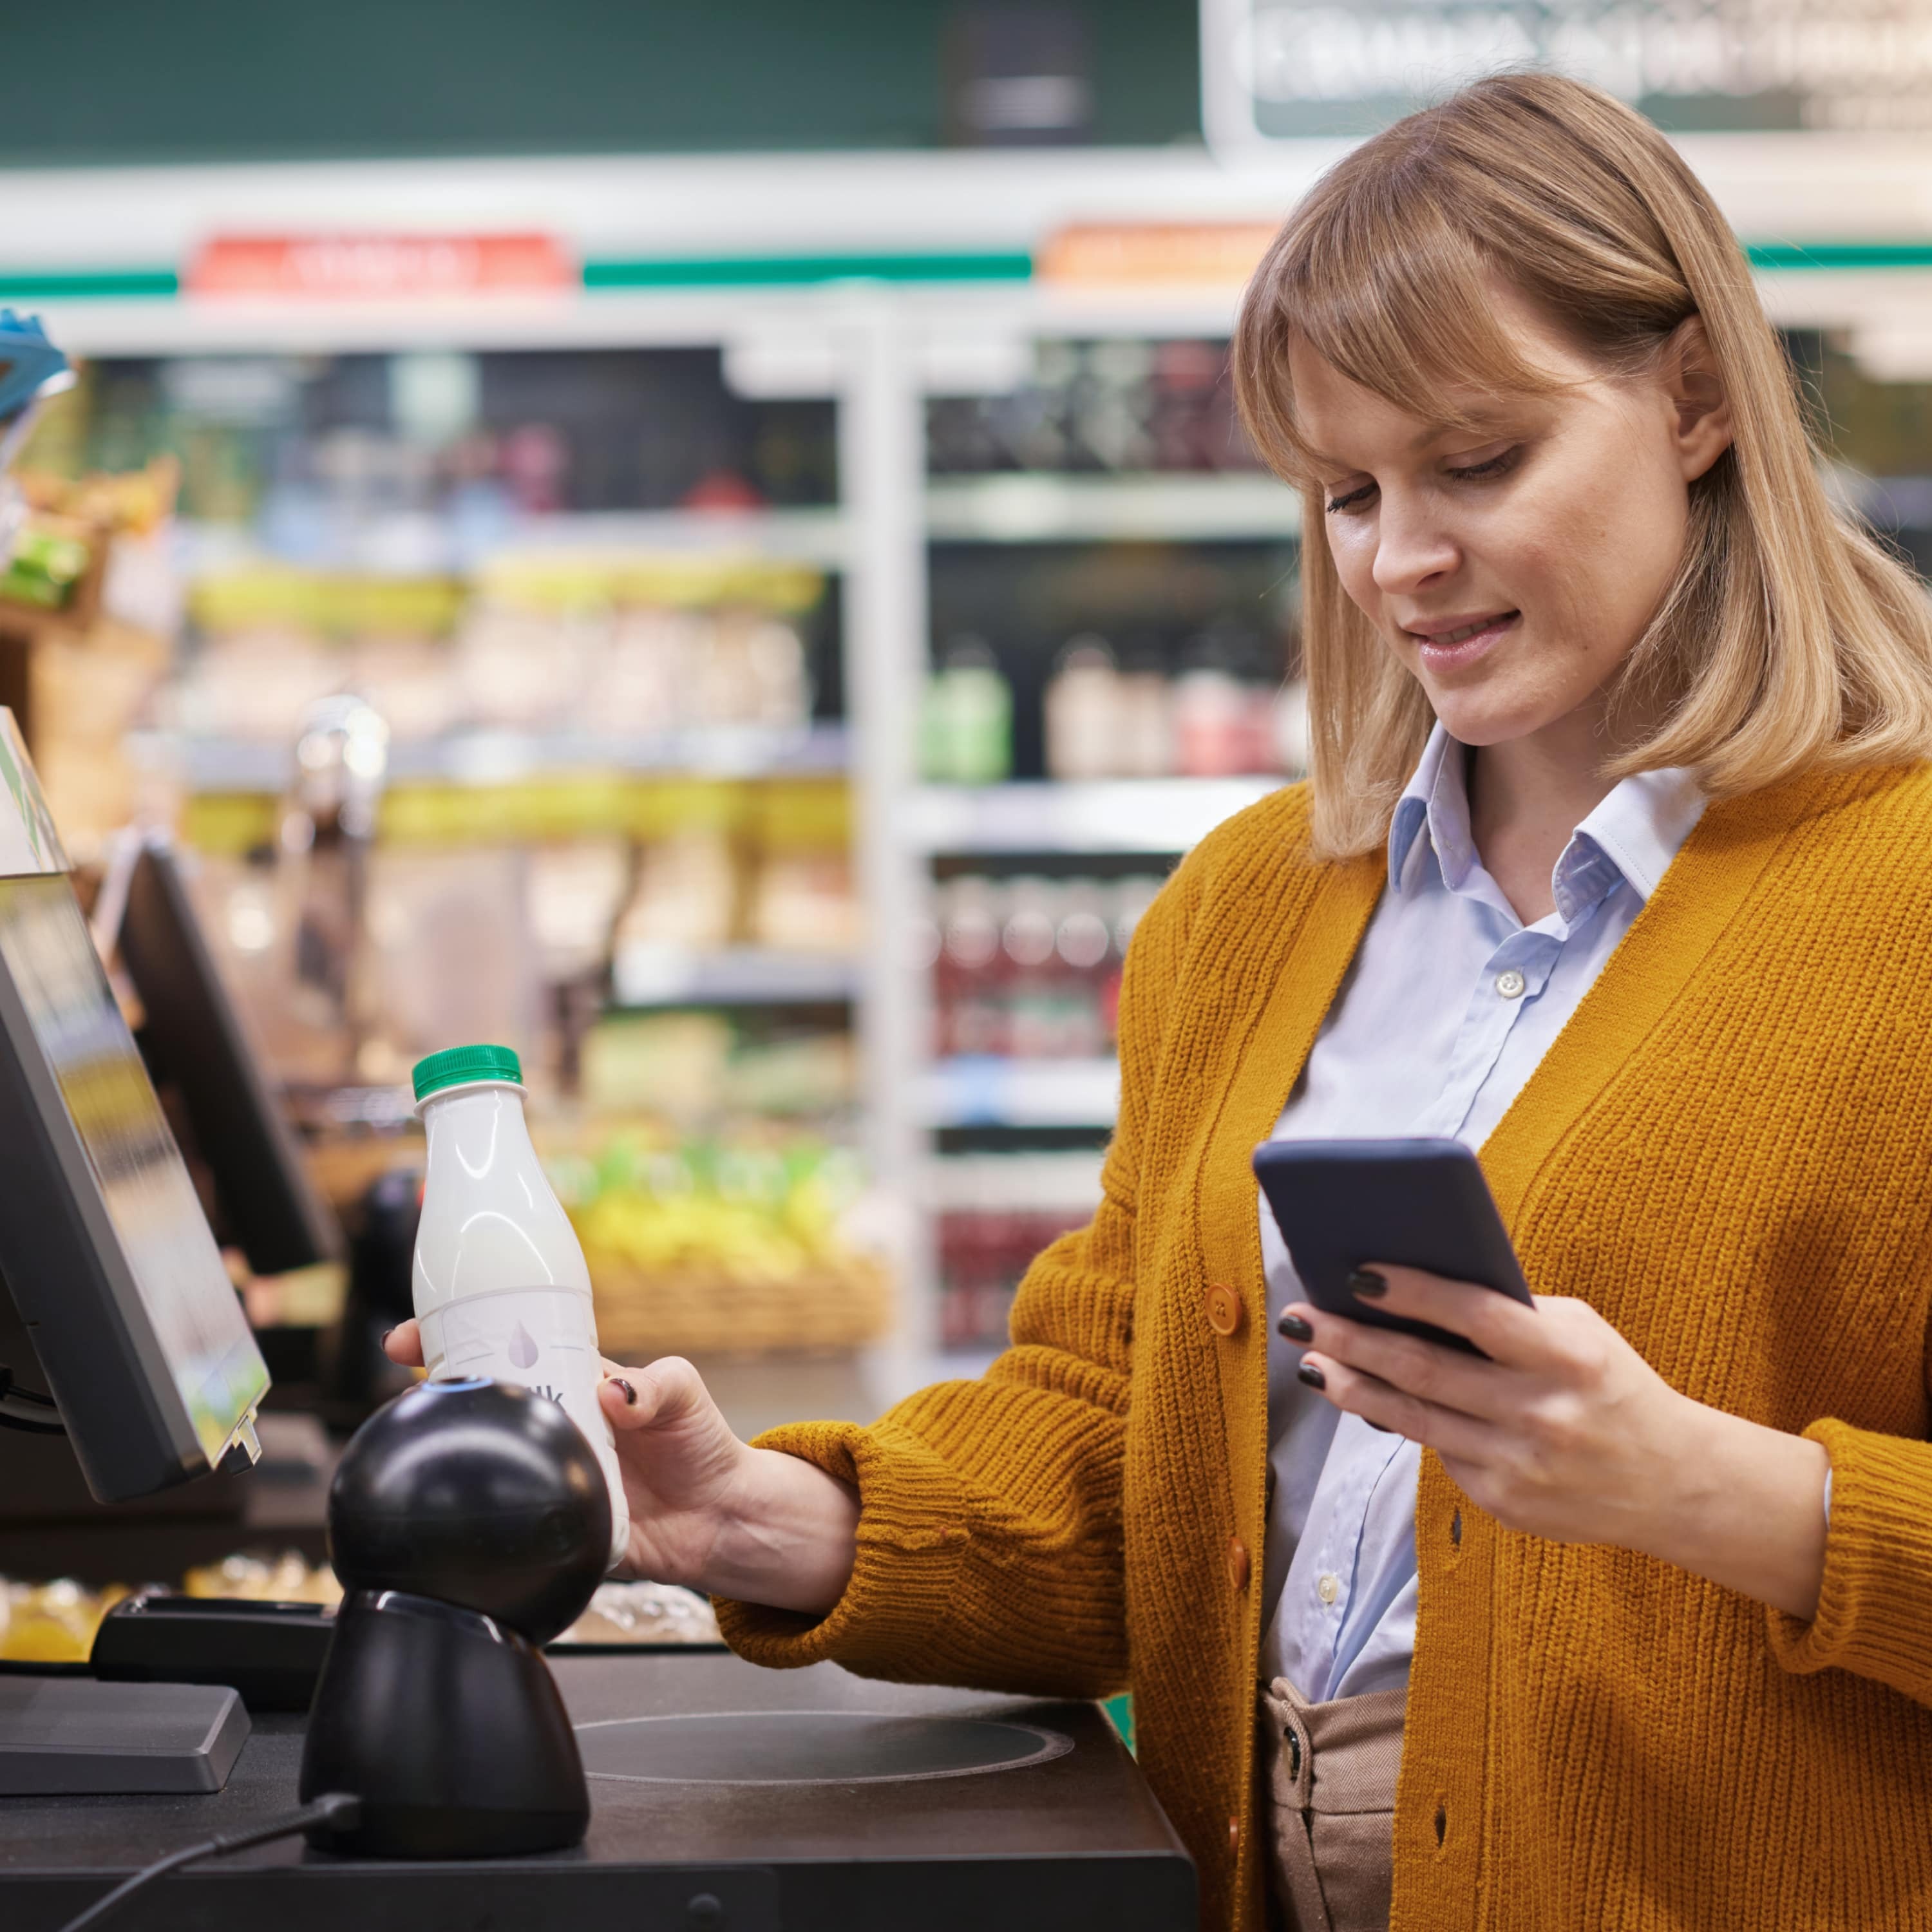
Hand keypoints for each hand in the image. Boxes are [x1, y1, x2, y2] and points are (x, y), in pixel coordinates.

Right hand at [383, 1320, 857, 1613]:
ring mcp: (546, 1470)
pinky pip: (505, 1516)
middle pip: (482, 1395)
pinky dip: (483, 1511)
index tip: (412, 1335)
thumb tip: (615, 1393)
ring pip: (485, 1452)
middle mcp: (551, 1422)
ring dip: (452, 1441)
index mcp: (574, 1381)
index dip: (458, 1334)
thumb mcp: (683, 1393)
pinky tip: (462, 1508)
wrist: (720, 1519)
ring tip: (423, 1431)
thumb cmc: (699, 1444)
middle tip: (405, 1377)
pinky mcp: (549, 1523)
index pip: (507, 1346)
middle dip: (435, 1381)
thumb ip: (655, 1386)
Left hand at [1283, 1267, 1828, 1618]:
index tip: (1357, 1273)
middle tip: (1302, 1319)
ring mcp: (1520, 1464)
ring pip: (1415, 1419)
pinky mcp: (1505, 1503)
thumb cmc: (1610, 1385)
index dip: (1412, 1291)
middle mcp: (1542, 1413)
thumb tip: (1414, 1293)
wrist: (1674, 1481)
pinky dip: (1403, 1423)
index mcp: (1567, 1357)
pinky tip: (1370, 1402)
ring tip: (1314, 1365)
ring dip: (1354, 1389)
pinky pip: (1440, 1453)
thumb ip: (1511, 1315)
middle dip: (1353, 1341)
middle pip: (1425, 1369)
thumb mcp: (1580, 1334)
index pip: (1475, 1313)